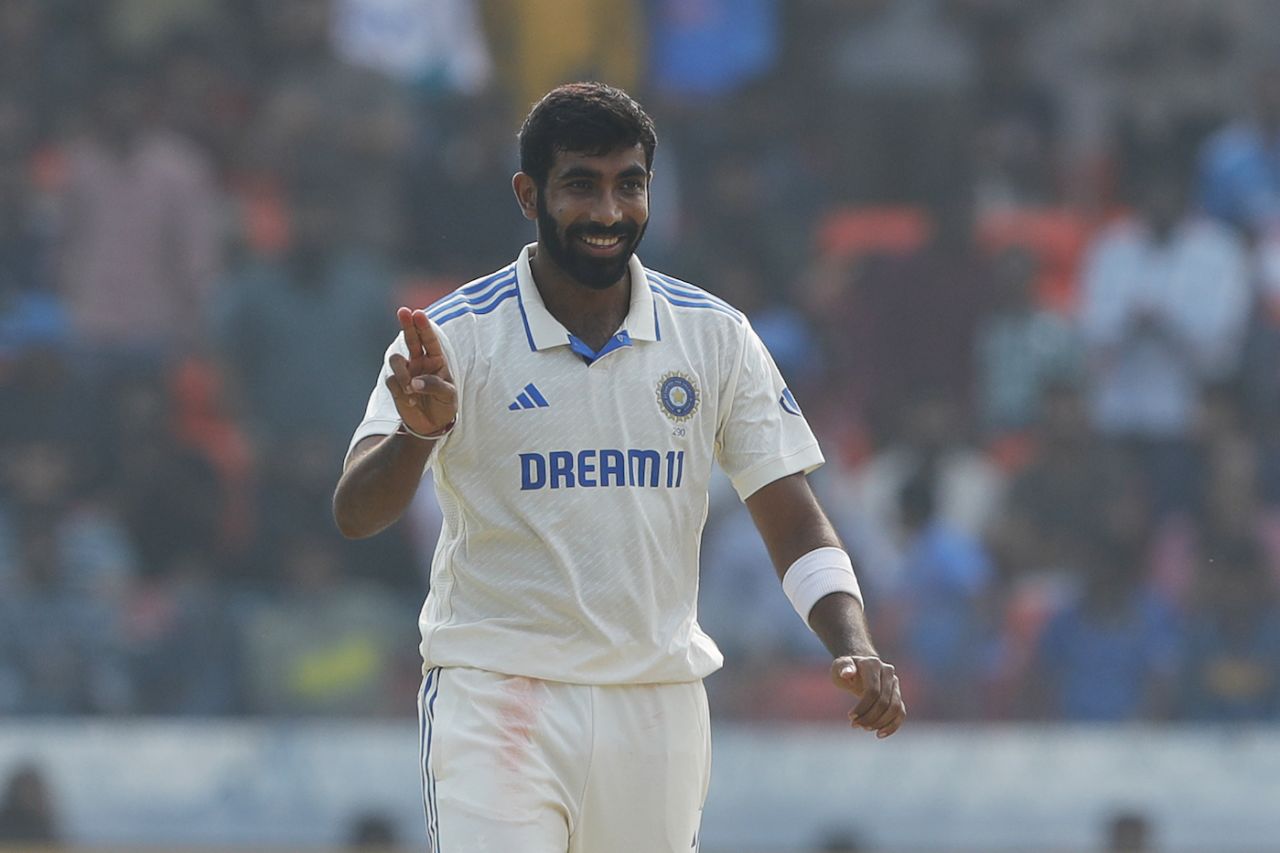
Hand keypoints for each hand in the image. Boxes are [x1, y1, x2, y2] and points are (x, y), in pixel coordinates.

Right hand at [385, 307, 456, 435]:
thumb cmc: (444, 406)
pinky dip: (400, 390)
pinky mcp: (395, 385)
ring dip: (402, 373)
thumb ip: (434, 385)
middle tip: (403, 311)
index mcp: (436, 360)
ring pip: (396, 360)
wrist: (431, 425)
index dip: (424, 326)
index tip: (418, 313)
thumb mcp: (448, 396)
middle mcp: (420, 362)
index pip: (430, 340)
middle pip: (411, 339)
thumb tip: (413, 382)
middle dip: (407, 325)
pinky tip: (411, 401)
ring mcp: (406, 372)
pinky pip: (391, 380)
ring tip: (410, 389)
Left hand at [830, 656, 905, 738]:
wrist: (859, 669)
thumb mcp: (839, 666)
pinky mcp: (898, 695)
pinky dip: (892, 725)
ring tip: (865, 728)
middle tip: (855, 725)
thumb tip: (847, 673)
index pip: (873, 690)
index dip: (863, 706)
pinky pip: (901, 713)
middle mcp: (888, 672)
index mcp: (873, 664)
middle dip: (870, 717)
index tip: (850, 717)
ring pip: (895, 708)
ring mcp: (895, 684)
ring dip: (880, 722)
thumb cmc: (846, 670)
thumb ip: (843, 667)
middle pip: (884, 701)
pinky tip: (880, 734)